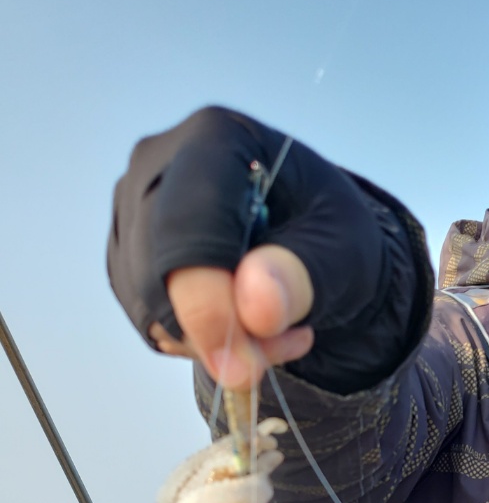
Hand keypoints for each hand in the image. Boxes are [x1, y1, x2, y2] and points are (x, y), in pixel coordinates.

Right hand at [109, 106, 388, 390]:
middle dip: (219, 332)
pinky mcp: (130, 259)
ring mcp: (134, 212)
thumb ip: (303, 274)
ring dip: (217, 343)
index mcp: (218, 138)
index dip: (207, 303)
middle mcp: (158, 166)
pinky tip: (250, 330)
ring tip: (282, 330)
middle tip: (282, 348)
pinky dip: (202, 345)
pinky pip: (150, 323)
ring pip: (149, 306)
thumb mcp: (344, 250)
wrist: (319, 244)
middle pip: (157, 269)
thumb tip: (254, 308)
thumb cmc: (334, 232)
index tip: (242, 364)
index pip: (186, 224)